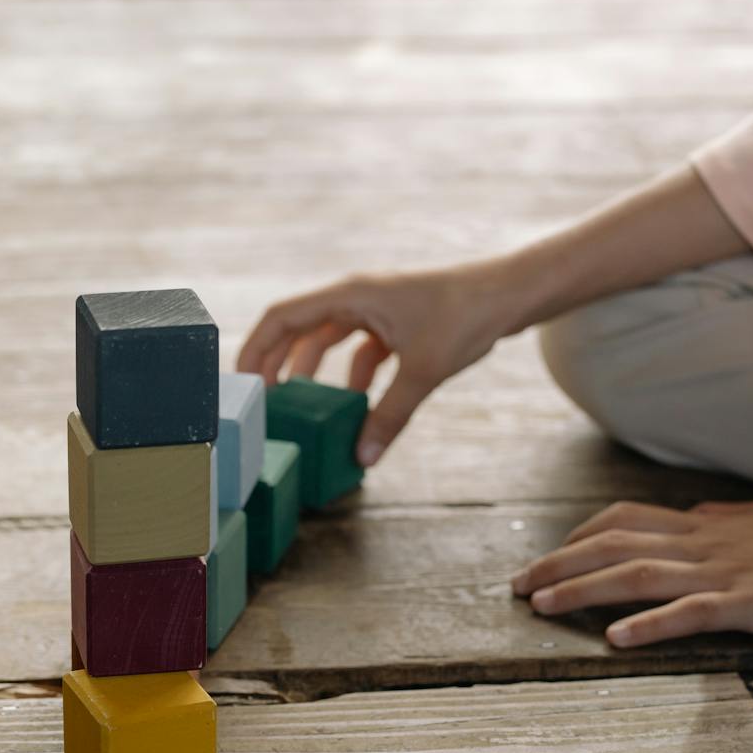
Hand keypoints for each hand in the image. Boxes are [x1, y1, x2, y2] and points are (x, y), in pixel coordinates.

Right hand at [237, 260, 532, 464]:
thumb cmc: (466, 316)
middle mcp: (355, 296)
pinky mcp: (394, 321)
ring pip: (327, 339)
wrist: (510, 294)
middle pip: (298, 328)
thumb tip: (363, 458)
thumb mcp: (423, 371)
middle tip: (261, 401)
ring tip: (301, 406)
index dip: (254, 348)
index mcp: (350, 295)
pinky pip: (358, 348)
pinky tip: (356, 404)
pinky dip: (352, 374)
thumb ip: (389, 416)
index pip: (282, 317)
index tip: (242, 383)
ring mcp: (374, 308)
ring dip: (312, 370)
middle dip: (276, 364)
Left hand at [511, 499, 752, 647]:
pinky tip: (616, 638)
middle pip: (614, 545)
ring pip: (638, 575)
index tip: (546, 557)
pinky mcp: (751, 603)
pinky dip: (650, 624)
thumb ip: (725, 520)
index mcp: (705, 526)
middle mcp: (704, 544)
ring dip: (584, 590)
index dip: (579, 537)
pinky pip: (691, 612)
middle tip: (515, 586)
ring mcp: (725, 573)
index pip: (625, 520)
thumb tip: (696, 514)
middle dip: (558, 564)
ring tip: (540, 606)